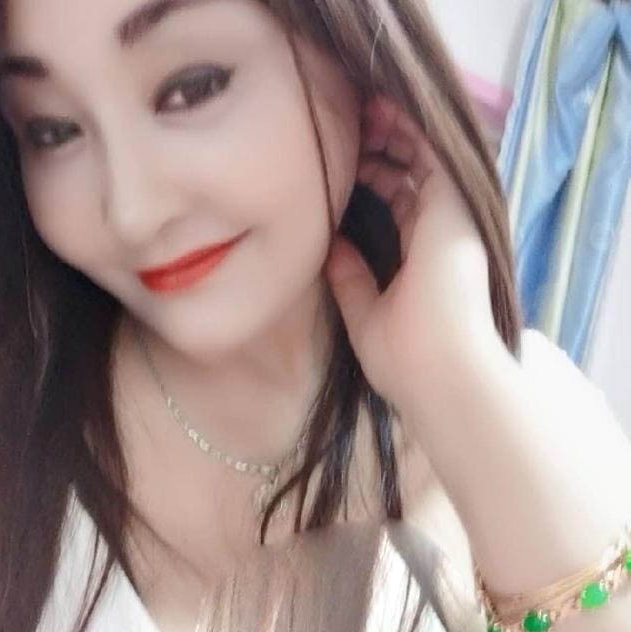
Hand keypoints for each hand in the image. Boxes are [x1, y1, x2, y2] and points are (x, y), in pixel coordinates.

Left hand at [325, 94, 502, 411]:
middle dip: (380, 148)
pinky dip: (407, 126)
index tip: (340, 164)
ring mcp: (451, 215)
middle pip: (412, 174)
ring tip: (356, 108)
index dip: (374, 178)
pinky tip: (378, 107)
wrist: (438, 370)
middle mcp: (441, 230)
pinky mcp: (454, 204)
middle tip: (344, 126)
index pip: (401, 202)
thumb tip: (331, 246)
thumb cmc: (404, 356)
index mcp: (423, 254)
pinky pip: (431, 150)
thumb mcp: (366, 312)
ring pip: (424, 155)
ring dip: (391, 129)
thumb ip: (351, 279)